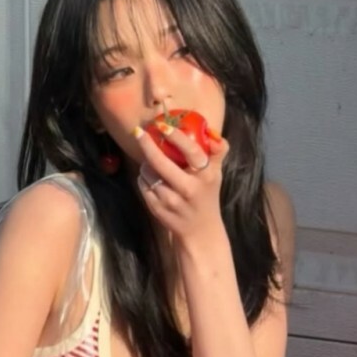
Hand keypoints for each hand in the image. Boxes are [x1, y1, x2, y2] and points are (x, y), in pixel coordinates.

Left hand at [134, 124, 228, 246]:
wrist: (200, 230)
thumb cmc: (207, 194)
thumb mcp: (216, 173)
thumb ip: (217, 151)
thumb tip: (211, 132)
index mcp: (205, 177)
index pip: (191, 151)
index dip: (176, 136)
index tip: (162, 126)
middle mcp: (188, 189)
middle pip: (160, 162)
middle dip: (147, 145)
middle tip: (139, 132)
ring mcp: (171, 201)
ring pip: (147, 172)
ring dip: (146, 164)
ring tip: (152, 163)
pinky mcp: (157, 209)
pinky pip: (143, 184)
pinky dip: (144, 178)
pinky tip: (152, 179)